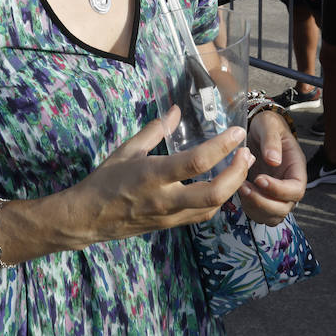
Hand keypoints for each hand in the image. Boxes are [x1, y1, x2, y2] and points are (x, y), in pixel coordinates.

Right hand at [72, 107, 254, 242]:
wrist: (88, 218)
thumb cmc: (106, 180)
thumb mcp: (126, 150)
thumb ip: (154, 130)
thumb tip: (175, 110)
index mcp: (153, 175)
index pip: (196, 161)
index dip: (221, 146)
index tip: (236, 132)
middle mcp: (165, 198)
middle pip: (214, 193)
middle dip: (237, 174)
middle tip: (247, 154)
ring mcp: (170, 216)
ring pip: (213, 207)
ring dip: (233, 187)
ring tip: (242, 166)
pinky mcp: (171, 225)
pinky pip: (202, 215)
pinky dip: (219, 200)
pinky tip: (223, 184)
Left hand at [240, 111, 305, 224]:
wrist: (257, 128)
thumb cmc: (267, 125)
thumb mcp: (270, 125)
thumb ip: (271, 141)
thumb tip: (274, 160)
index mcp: (296, 168)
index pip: (296, 189)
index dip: (279, 190)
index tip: (259, 179)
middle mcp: (289, 185)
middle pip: (284, 207)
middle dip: (264, 202)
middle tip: (244, 186)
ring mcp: (276, 194)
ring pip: (272, 216)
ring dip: (255, 208)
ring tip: (240, 189)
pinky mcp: (263, 197)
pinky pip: (260, 214)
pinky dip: (249, 209)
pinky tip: (239, 192)